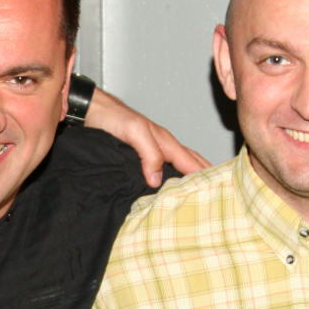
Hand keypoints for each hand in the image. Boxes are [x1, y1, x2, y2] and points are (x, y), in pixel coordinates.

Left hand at [84, 88, 209, 186]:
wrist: (90, 110)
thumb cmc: (112, 117)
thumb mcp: (134, 132)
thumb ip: (149, 153)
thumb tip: (157, 179)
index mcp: (165, 142)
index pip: (192, 163)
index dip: (205, 176)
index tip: (217, 194)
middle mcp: (161, 147)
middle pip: (190, 163)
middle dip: (204, 178)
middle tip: (216, 197)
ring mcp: (151, 152)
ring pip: (177, 167)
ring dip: (188, 180)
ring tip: (196, 197)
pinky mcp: (137, 158)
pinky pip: (161, 171)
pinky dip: (170, 180)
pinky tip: (167, 190)